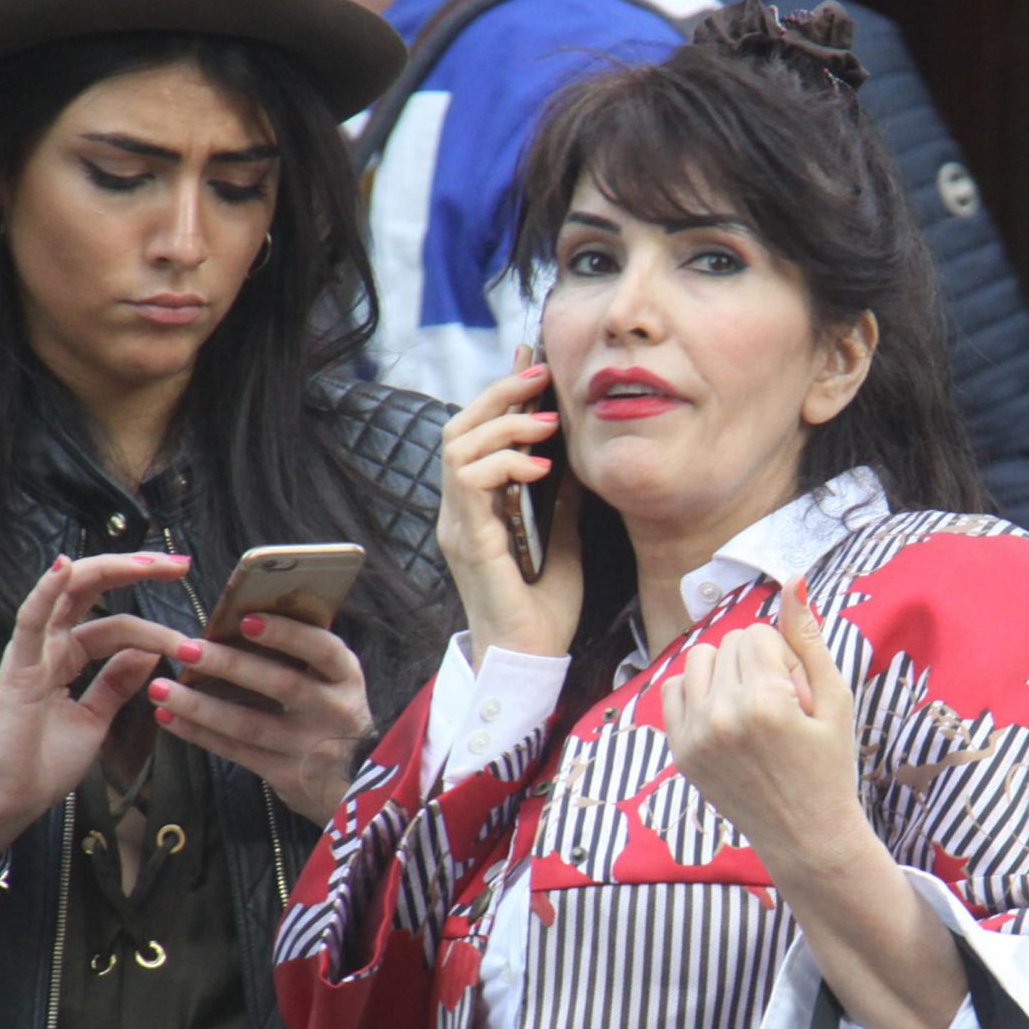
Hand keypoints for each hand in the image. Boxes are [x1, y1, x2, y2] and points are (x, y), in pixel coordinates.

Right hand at [0, 552, 198, 863]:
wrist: (7, 804)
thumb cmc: (42, 766)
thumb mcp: (94, 720)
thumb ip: (116, 684)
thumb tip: (148, 653)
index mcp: (67, 659)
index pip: (116, 626)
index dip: (154, 622)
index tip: (194, 631)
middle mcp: (49, 647)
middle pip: (93, 592)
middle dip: (136, 572)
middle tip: (180, 564)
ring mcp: (32, 653)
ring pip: (69, 594)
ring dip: (109, 571)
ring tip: (151, 562)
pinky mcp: (17, 669)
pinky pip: (31, 621)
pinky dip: (46, 591)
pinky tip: (66, 567)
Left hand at [149, 612, 372, 824]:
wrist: (358, 783)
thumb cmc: (332, 716)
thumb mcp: (333, 683)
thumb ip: (301, 657)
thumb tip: (237, 620)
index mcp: (345, 677)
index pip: (322, 648)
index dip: (285, 634)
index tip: (245, 619)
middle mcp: (334, 711)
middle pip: (280, 685)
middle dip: (229, 665)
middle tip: (185, 649)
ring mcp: (310, 747)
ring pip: (249, 724)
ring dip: (199, 705)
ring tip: (160, 689)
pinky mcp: (287, 775)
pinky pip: (236, 752)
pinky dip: (199, 734)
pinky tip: (169, 718)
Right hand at [436, 347, 584, 664]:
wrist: (529, 661)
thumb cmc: (542, 613)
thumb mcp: (562, 544)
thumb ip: (558, 503)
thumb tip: (572, 460)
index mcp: (477, 509)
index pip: (477, 437)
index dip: (500, 397)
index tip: (534, 367)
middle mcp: (459, 512)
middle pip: (458, 429)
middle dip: (498, 394)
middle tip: (540, 377)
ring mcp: (458, 525)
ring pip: (457, 446)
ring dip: (504, 425)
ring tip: (546, 425)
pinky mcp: (468, 542)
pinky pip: (469, 483)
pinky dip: (504, 464)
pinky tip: (540, 468)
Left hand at [661, 578, 869, 873]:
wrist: (805, 835)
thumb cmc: (830, 765)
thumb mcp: (834, 700)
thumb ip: (808, 637)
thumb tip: (793, 579)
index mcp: (765, 703)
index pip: (759, 634)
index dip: (784, 658)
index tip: (798, 695)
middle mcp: (722, 717)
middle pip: (731, 643)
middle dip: (758, 664)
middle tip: (781, 708)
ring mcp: (695, 737)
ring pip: (699, 659)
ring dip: (725, 673)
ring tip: (752, 709)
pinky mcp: (680, 751)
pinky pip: (674, 689)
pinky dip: (698, 694)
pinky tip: (726, 718)